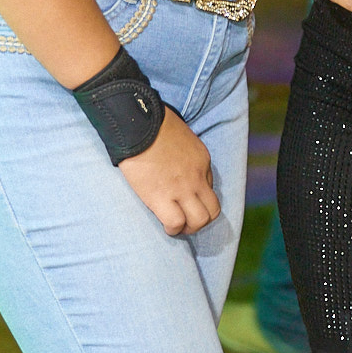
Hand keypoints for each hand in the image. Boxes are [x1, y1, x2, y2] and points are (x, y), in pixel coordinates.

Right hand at [119, 106, 220, 235]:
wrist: (138, 124)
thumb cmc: (153, 123)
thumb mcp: (180, 133)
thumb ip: (183, 150)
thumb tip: (176, 160)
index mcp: (202, 159)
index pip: (209, 186)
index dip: (197, 195)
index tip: (184, 197)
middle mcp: (197, 176)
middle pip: (213, 209)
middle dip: (202, 219)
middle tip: (186, 219)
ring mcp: (182, 188)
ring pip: (200, 220)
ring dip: (190, 227)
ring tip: (177, 226)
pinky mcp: (161, 196)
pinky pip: (176, 223)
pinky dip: (173, 229)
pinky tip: (165, 226)